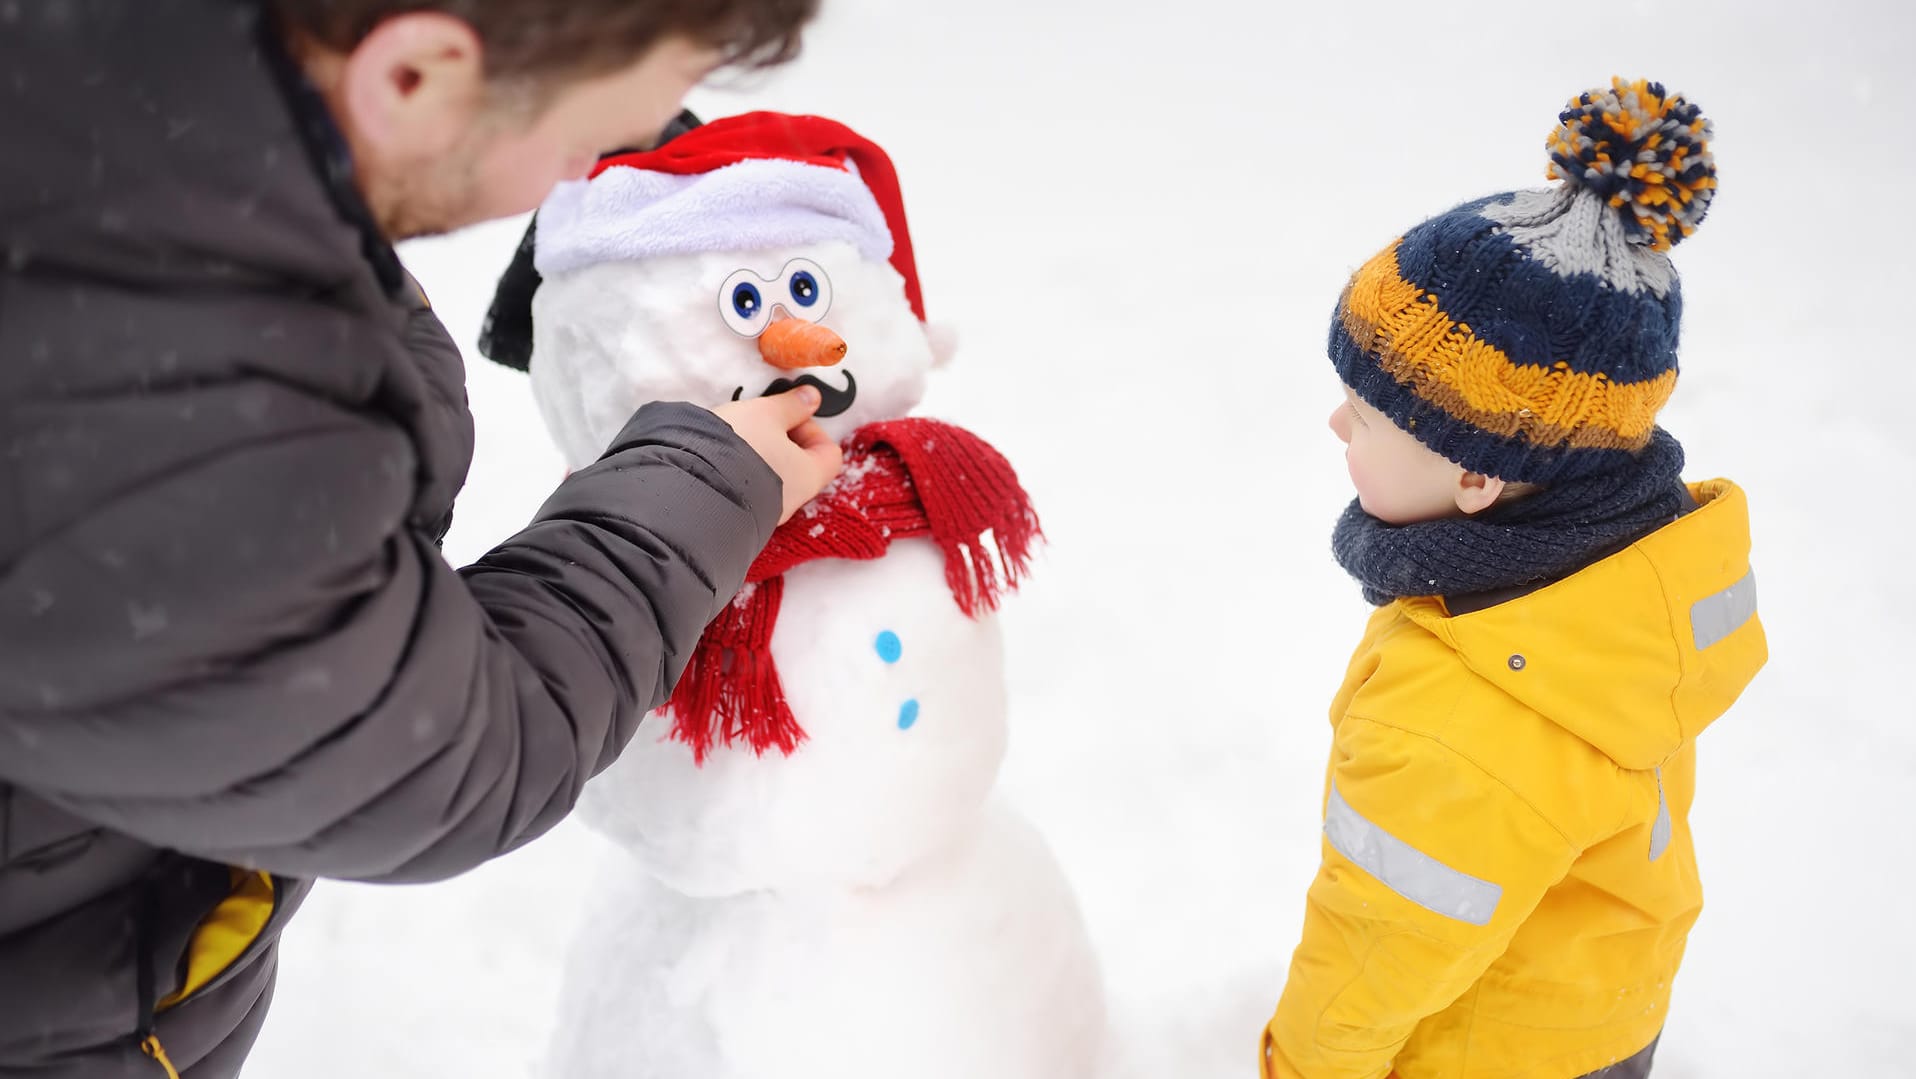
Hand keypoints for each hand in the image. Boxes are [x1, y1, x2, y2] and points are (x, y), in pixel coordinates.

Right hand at [711, 387, 843, 523]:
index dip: (811, 428)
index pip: (829, 453)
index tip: (787, 415)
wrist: (692, 489)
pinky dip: (742, 473)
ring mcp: (766, 514)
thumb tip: (812, 397)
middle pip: (800, 465)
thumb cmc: (738, 448)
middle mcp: (792, 501)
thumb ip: (792, 405)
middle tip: (759, 424)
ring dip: (760, 456)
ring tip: (736, 440)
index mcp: (809, 476)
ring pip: (773, 478)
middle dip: (781, 440)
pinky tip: (721, 459)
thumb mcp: (766, 413)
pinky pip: (750, 490)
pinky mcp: (740, 518)